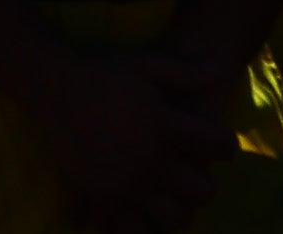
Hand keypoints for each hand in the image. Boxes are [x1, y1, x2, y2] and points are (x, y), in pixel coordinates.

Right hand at [32, 36, 232, 233]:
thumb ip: (185, 72)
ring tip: (169, 200)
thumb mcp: (147, 64)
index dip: (226, 146)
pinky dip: (140, 224)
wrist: (57, 88)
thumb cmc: (105, 73)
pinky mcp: (103, 195)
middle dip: (205, 185)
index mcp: (166, 128)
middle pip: (199, 191)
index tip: (224, 147)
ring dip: (177, 211)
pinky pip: (131, 225)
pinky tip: (139, 212)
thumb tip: (220, 69)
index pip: (215, 145)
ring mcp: (127, 183)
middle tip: (197, 177)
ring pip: (171, 218)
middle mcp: (151, 161)